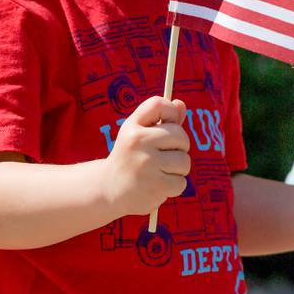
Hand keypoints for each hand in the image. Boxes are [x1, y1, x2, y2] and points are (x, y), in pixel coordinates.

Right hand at [101, 96, 190, 215]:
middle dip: (180, 146)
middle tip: (165, 154)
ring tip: (160, 171)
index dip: (171, 111)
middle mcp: (138, 142)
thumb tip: (181, 104)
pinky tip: (158, 185)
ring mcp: (147, 164)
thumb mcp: (139, 133)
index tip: (169, 123)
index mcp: (132, 127)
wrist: (108, 190)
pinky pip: (181, 182)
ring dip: (178, 169)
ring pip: (184, 160)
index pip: (159, 104)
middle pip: (180, 135)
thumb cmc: (131, 156)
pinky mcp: (155, 186)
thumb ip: (162, 119)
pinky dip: (174, 186)